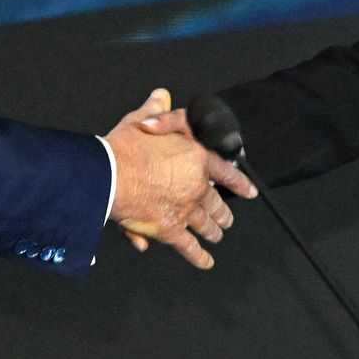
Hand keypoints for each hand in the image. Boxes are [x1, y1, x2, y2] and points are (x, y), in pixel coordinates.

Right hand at [105, 91, 255, 268]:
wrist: (109, 174)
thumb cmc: (124, 147)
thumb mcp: (141, 120)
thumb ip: (156, 111)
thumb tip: (161, 96)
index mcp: (196, 158)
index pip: (226, 171)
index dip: (239, 182)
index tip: (250, 192)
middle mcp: (196, 186)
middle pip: (215, 203)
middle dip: (222, 212)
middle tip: (227, 219)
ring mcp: (185, 210)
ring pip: (205, 225)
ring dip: (213, 231)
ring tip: (217, 235)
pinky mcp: (170, 229)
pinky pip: (189, 246)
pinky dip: (198, 256)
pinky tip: (206, 262)